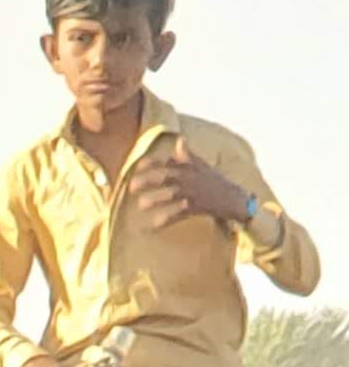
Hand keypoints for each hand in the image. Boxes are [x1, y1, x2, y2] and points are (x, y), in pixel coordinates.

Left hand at [126, 144, 251, 230]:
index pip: (168, 161)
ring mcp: (193, 192)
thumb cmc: (213, 181)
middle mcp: (190, 178)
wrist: (234, 198)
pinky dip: (165, 220)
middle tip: (132, 187)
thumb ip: (187, 156)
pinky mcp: (196, 207)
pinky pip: (178, 214)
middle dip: (148, 180)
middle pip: (166, 176)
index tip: (138, 166)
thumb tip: (180, 140)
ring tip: (141, 206)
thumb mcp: (202, 166)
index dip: (152, 163)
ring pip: (172, 194)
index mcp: (189, 167)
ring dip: (156, 199)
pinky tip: (152, 226)